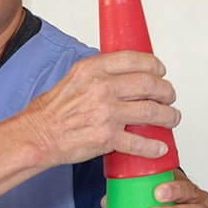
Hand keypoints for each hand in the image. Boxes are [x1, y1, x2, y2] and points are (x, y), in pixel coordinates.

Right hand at [23, 50, 180, 165]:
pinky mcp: (107, 137)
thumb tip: (121, 76)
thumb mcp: (72, 80)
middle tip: (169, 96)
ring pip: (152, 112)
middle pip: (149, 85)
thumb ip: (97, 75)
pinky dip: (153, 147)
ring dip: (168, 116)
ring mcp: (106, 113)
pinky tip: (159, 147)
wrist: (36, 136)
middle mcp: (102, 88)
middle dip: (166, 91)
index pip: (134, 60)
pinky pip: (139, 142)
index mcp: (92, 70)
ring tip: (171, 119)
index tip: (160, 71)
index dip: (154, 65)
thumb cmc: (50, 112)